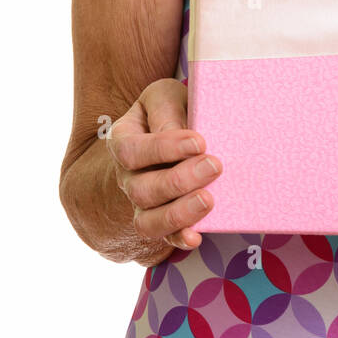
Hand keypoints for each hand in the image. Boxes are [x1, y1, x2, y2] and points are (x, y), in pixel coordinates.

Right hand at [107, 78, 220, 262]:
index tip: (199, 142)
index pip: (131, 151)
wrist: (172, 130)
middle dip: (179, 181)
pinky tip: (196, 236)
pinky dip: (179, 239)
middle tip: (214, 166)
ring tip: (208, 200)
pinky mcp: (162, 220)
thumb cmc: (170, 110)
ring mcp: (142, 203)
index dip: (163, 149)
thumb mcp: (166, 98)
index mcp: (123, 141)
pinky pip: (164, 238)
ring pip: (147, 221)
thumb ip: (167, 112)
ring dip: (178, 214)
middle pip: (140, 189)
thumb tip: (180, 136)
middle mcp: (127, 177)